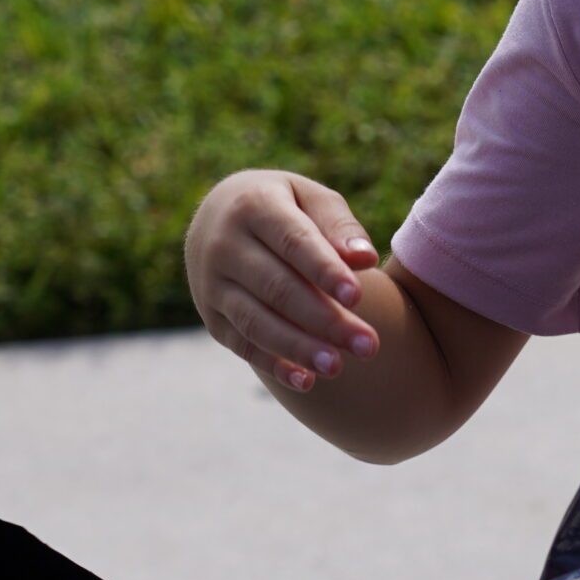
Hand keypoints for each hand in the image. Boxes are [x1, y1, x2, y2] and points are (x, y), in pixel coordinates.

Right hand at [184, 169, 382, 391]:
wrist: (218, 217)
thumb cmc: (284, 206)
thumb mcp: (309, 197)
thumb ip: (338, 225)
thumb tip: (365, 259)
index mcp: (254, 206)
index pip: (293, 242)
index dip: (324, 270)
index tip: (358, 297)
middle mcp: (224, 245)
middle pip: (277, 288)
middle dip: (324, 320)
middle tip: (368, 346)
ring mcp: (212, 284)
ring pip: (256, 322)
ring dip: (299, 348)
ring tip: (338, 366)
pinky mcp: (211, 317)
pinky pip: (242, 344)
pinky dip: (274, 365)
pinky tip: (308, 381)